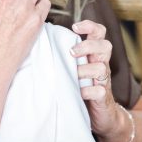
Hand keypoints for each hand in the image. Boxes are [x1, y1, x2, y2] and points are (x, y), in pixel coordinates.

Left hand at [71, 20, 120, 135]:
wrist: (100, 116)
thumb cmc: (81, 87)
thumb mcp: (74, 68)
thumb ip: (64, 56)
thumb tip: (36, 43)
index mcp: (94, 54)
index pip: (99, 32)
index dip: (90, 26)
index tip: (74, 27)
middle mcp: (102, 64)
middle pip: (105, 45)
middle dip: (88, 46)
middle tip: (71, 52)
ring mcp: (104, 80)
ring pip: (101, 68)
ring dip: (84, 71)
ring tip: (72, 77)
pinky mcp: (103, 96)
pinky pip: (98, 90)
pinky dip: (86, 90)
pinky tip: (77, 92)